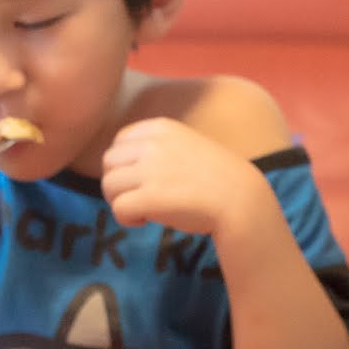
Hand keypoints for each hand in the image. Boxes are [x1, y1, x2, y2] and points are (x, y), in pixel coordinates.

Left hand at [101, 118, 268, 237]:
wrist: (241, 200)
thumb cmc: (214, 179)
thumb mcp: (184, 145)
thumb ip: (155, 147)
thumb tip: (117, 162)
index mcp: (161, 127)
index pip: (119, 141)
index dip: (126, 165)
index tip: (145, 180)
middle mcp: (153, 144)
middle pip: (108, 162)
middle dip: (119, 183)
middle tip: (140, 198)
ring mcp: (151, 169)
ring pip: (108, 185)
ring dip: (121, 201)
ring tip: (144, 210)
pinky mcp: (150, 197)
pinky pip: (118, 208)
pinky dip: (126, 219)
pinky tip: (146, 221)